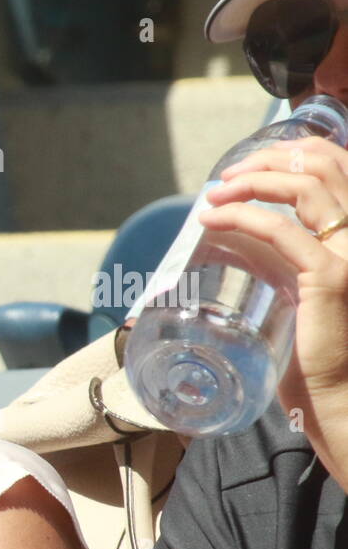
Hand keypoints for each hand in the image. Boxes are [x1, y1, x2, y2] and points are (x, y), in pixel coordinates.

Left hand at [202, 136, 347, 451]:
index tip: (249, 164)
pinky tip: (213, 218)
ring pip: (306, 186)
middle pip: (323, 166)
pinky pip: (282, 230)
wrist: (335, 395)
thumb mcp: (298, 289)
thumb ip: (283, 259)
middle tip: (227, 176)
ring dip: (254, 179)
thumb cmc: (314, 351)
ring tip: (216, 192)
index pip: (338, 168)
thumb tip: (236, 239)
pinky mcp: (331, 276)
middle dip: (269, 158)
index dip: (294, 153)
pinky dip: (242, 216)